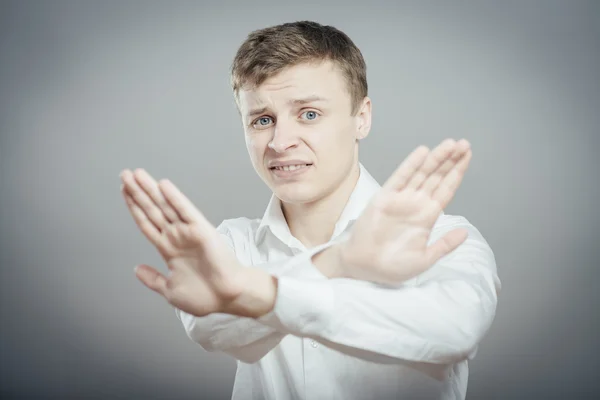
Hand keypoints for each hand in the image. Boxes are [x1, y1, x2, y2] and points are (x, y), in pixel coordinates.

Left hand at [120, 169, 276, 317]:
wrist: (228, 299)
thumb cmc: (205, 296)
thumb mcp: (170, 290)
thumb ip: (153, 279)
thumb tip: (136, 269)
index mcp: (168, 250)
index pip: (147, 223)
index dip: (134, 208)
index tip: (123, 191)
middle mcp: (176, 237)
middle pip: (152, 210)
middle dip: (138, 193)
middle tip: (124, 174)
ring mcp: (188, 232)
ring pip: (165, 207)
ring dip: (151, 190)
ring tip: (136, 174)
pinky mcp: (201, 230)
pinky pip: (185, 211)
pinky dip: (175, 198)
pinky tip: (163, 186)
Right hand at [334, 139, 471, 283]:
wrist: (365, 267)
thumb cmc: (392, 266)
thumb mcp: (424, 259)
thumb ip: (444, 245)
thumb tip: (465, 233)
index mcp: (427, 216)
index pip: (446, 189)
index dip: (457, 172)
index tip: (468, 156)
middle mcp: (416, 203)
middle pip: (437, 177)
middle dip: (450, 160)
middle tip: (464, 143)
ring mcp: (401, 199)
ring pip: (422, 174)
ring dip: (436, 159)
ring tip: (451, 144)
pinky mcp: (385, 197)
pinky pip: (400, 178)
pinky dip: (411, 165)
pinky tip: (422, 153)